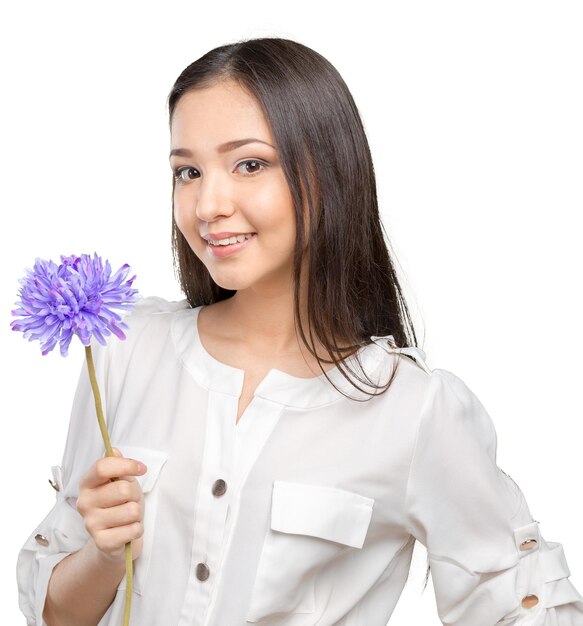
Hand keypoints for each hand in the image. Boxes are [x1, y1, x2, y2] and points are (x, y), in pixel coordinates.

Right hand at [76, 447, 147, 563]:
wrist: (116, 538)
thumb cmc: (120, 504)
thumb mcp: (121, 481)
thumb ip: (117, 465)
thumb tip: (113, 450)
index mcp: (87, 483)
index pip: (103, 467)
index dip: (127, 465)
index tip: (142, 468)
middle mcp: (83, 503)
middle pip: (122, 489)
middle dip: (135, 494)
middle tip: (130, 501)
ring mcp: (90, 524)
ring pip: (131, 510)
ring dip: (136, 513)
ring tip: (128, 516)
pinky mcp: (102, 542)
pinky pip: (134, 529)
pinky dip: (137, 529)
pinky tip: (127, 530)